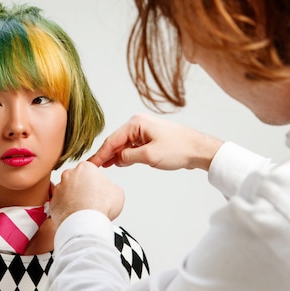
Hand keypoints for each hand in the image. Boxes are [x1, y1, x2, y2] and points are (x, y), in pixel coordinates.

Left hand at [50, 161, 123, 226]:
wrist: (85, 224)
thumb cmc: (99, 207)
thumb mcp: (117, 191)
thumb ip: (109, 186)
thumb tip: (107, 191)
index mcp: (84, 167)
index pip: (90, 170)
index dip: (95, 181)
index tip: (98, 189)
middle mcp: (68, 175)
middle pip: (76, 179)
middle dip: (82, 187)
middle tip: (91, 199)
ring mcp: (58, 188)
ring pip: (66, 191)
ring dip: (73, 198)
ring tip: (83, 209)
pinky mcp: (53, 202)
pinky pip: (60, 203)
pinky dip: (66, 208)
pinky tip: (75, 214)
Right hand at [89, 114, 223, 170]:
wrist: (199, 149)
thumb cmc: (178, 149)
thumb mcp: (148, 156)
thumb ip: (128, 157)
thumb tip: (116, 159)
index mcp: (136, 123)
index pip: (112, 140)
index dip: (100, 154)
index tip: (91, 164)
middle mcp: (138, 124)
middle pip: (116, 141)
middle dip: (105, 154)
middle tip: (93, 167)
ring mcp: (144, 130)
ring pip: (124, 144)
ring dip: (115, 155)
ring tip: (103, 166)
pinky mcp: (150, 138)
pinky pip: (132, 146)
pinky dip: (125, 154)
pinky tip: (118, 162)